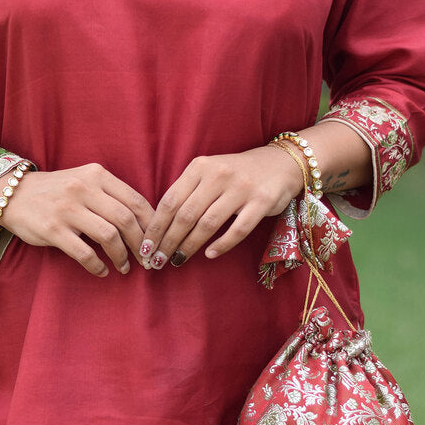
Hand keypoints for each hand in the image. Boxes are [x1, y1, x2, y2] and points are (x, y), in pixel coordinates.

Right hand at [0, 163, 154, 277]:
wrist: (12, 194)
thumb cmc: (56, 191)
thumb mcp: (84, 181)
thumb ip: (111, 196)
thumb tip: (145, 223)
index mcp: (97, 175)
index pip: (135, 200)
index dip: (151, 224)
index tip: (156, 241)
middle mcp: (83, 189)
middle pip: (126, 219)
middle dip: (141, 243)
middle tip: (146, 259)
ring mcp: (67, 209)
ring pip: (109, 236)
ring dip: (122, 256)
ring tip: (125, 267)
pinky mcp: (53, 230)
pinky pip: (84, 253)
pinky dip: (98, 266)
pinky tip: (102, 271)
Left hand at [139, 146, 303, 267]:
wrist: (280, 163)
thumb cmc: (236, 174)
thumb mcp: (208, 173)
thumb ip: (187, 192)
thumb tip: (159, 226)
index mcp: (200, 167)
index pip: (170, 201)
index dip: (155, 227)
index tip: (144, 247)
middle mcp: (218, 175)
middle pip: (185, 214)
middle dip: (167, 241)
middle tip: (156, 260)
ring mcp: (241, 188)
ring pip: (208, 223)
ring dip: (189, 246)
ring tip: (177, 260)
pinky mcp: (261, 202)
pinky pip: (237, 229)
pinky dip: (222, 245)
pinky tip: (209, 255)